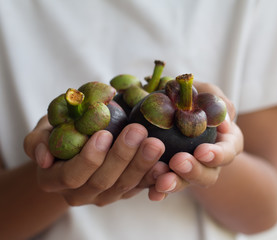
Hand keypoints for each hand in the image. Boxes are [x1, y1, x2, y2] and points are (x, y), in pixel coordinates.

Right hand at [24, 116, 168, 204]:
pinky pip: (140, 188)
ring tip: (155, 143)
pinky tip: (164, 164)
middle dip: (122, 157)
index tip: (104, 134)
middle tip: (137, 131)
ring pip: (125, 186)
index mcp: (54, 181)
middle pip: (103, 182)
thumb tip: (44, 157)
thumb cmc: (57, 134)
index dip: (88, 158)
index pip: (72, 175)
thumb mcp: (42, 131)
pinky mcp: (124, 191)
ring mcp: (104, 196)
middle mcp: (79, 194)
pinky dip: (153, 177)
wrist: (75, 147)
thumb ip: (37, 141)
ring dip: (142, 165)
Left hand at [149, 82, 242, 196]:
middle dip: (194, 171)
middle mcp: (210, 162)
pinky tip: (152, 194)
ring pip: (187, 183)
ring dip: (176, 183)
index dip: (218, 154)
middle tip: (177, 162)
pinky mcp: (172, 176)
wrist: (169, 107)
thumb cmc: (192, 98)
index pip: (228, 151)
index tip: (202, 152)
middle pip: (209, 174)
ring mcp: (191, 172)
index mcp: (225, 142)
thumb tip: (223, 122)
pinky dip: (160, 191)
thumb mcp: (205, 91)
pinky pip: (166, 187)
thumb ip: (215, 98)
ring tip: (161, 181)